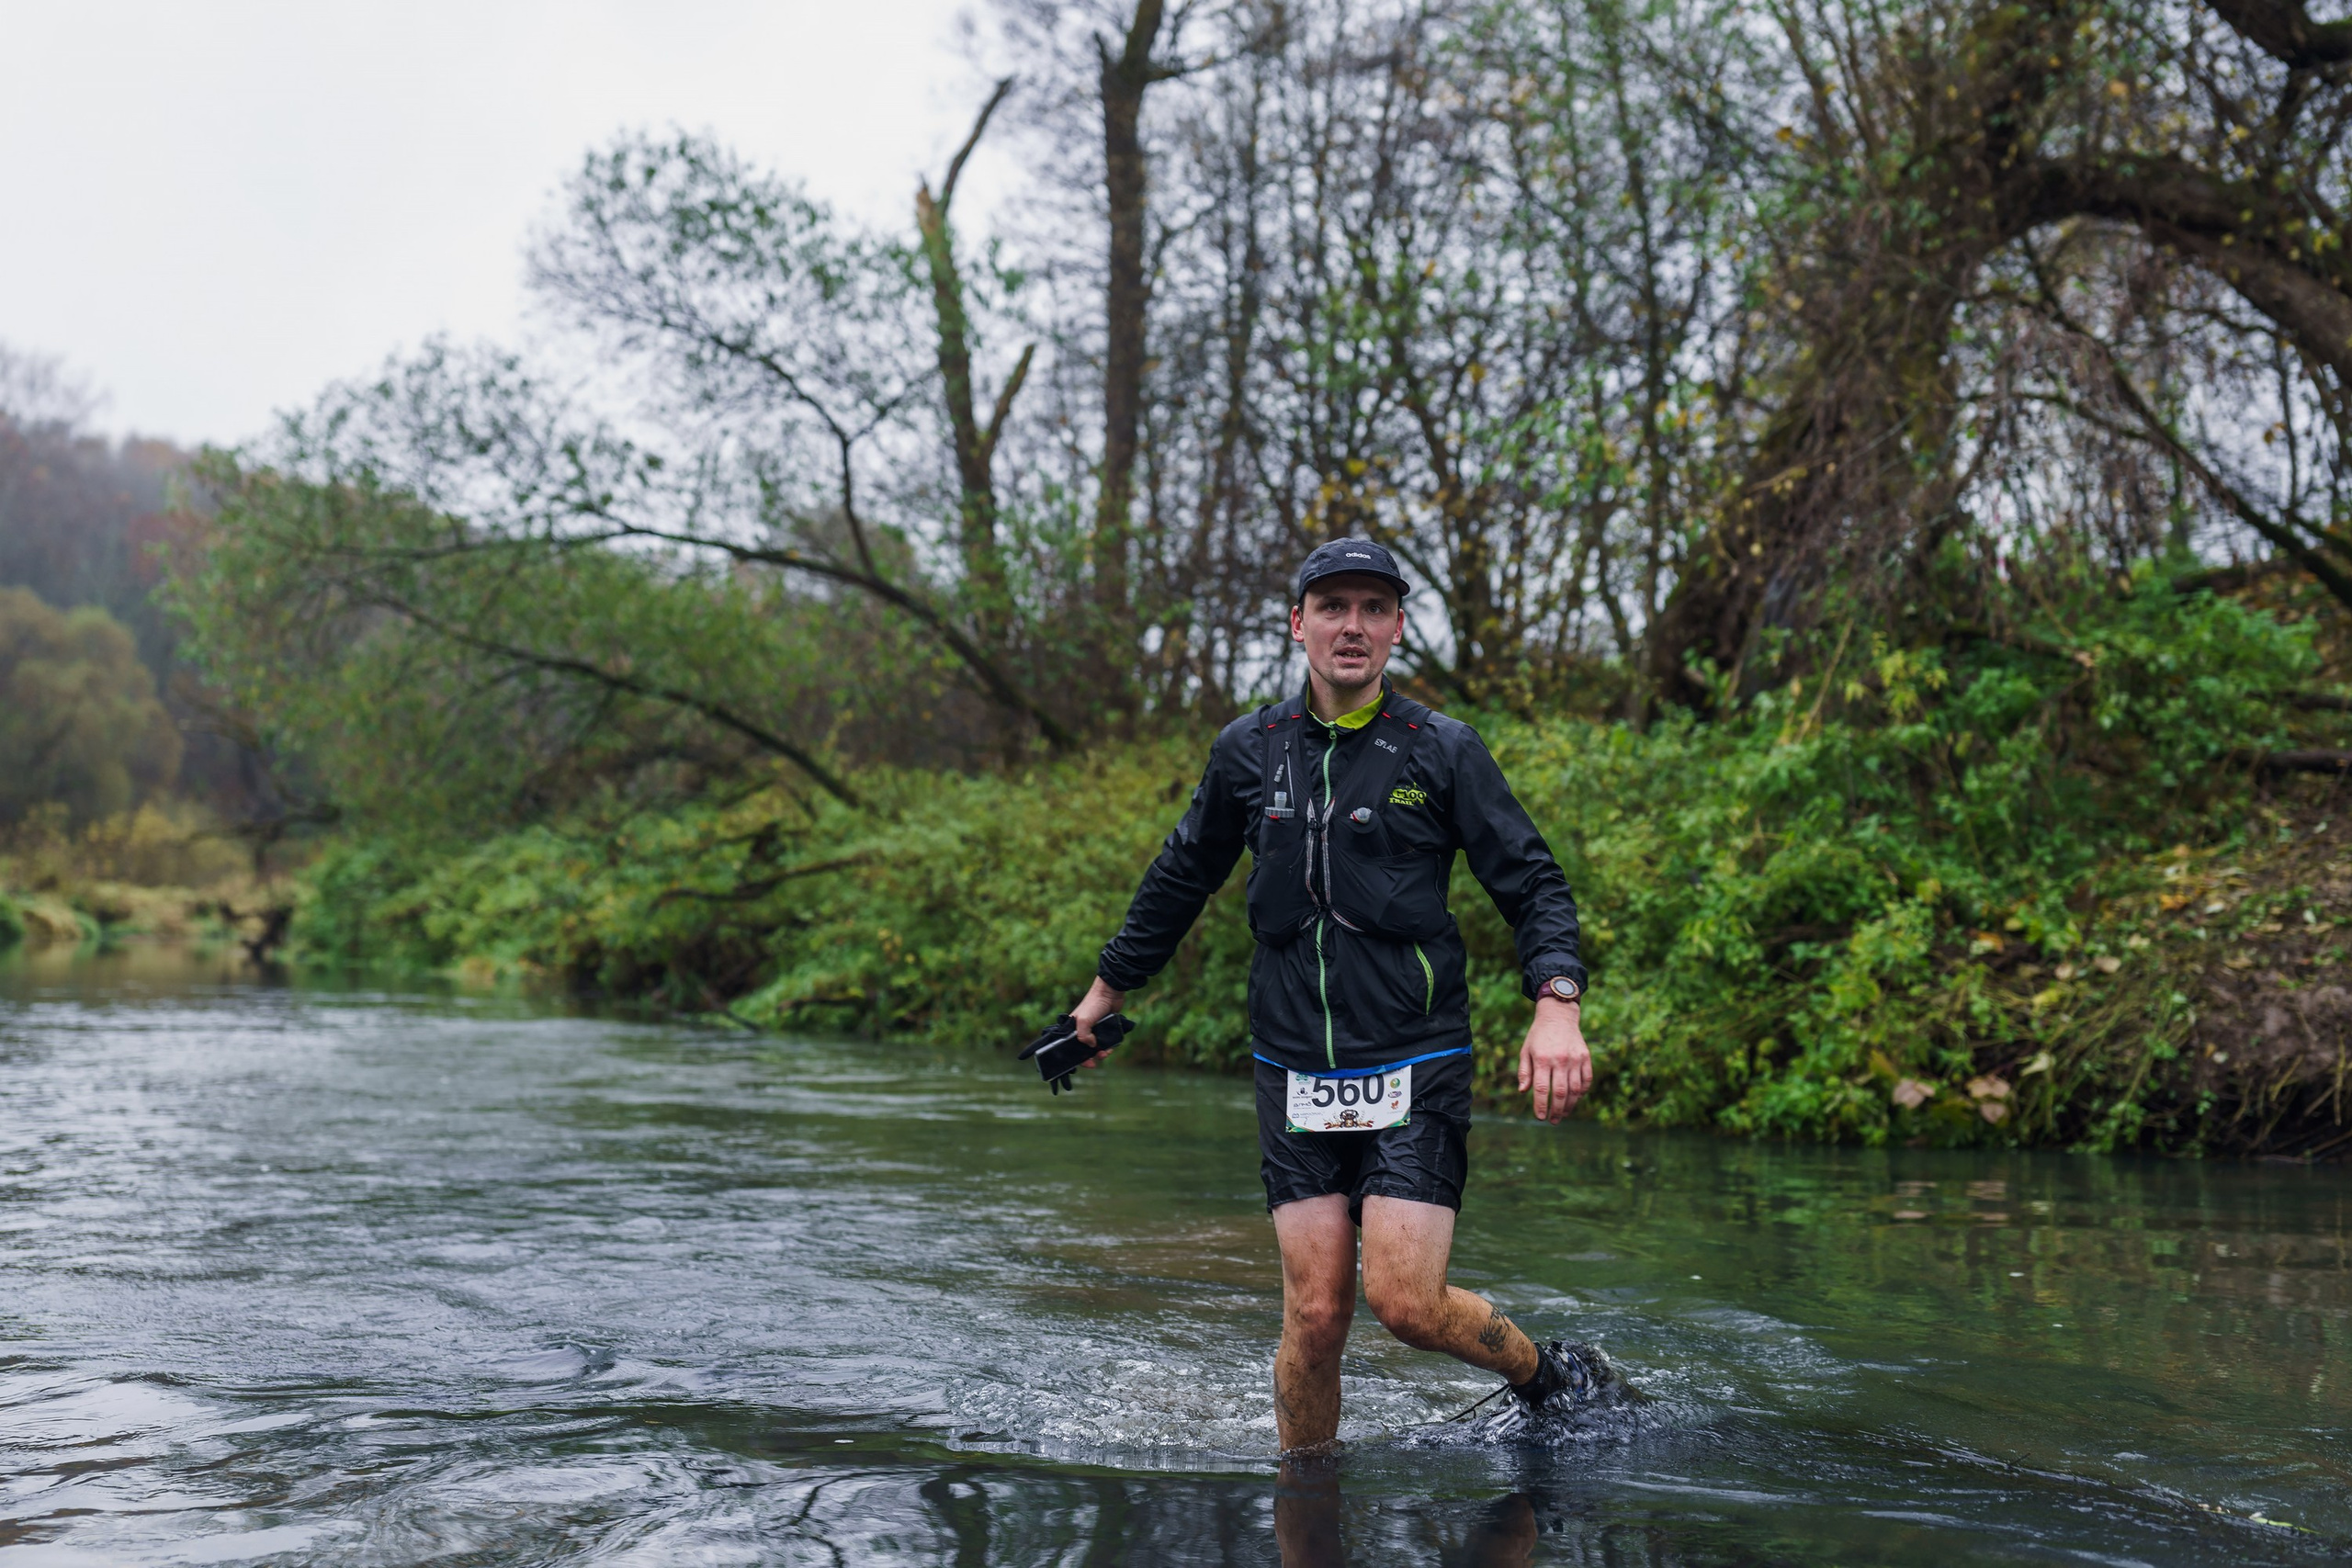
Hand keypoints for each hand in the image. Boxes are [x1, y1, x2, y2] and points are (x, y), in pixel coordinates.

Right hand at [1070, 976, 1127, 1068]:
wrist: (1111, 992)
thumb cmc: (1094, 1004)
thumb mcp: (1084, 1020)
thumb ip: (1083, 1036)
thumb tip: (1092, 1046)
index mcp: (1073, 1028)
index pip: (1071, 1047)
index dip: (1077, 1057)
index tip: (1086, 1063)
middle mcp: (1083, 1029)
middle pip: (1084, 1049)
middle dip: (1090, 1057)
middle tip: (1096, 1061)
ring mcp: (1095, 1029)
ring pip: (1096, 1047)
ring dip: (1101, 1053)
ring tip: (1106, 1052)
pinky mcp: (1105, 1028)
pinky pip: (1106, 1041)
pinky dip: (1108, 1046)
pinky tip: (1111, 1047)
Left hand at [1518, 996, 1589, 1122]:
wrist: (1558, 1016)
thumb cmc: (1538, 1036)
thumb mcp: (1526, 1051)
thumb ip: (1524, 1072)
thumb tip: (1523, 1091)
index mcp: (1542, 1059)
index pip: (1541, 1089)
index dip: (1541, 1106)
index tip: (1540, 1117)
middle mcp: (1559, 1060)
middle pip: (1560, 1093)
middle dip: (1556, 1111)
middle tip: (1553, 1121)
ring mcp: (1575, 1059)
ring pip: (1575, 1089)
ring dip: (1570, 1105)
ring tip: (1563, 1114)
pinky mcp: (1585, 1057)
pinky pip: (1586, 1080)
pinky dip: (1582, 1093)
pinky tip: (1575, 1099)